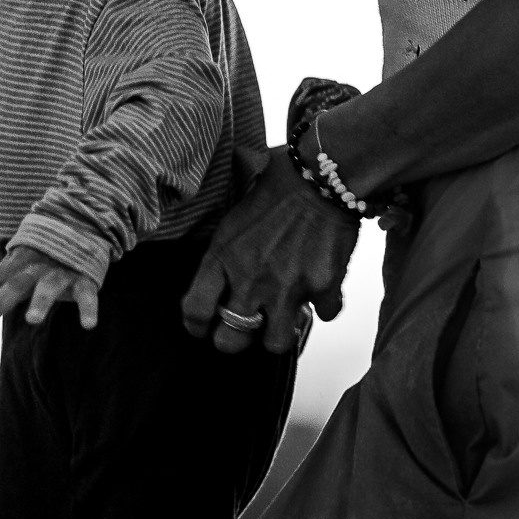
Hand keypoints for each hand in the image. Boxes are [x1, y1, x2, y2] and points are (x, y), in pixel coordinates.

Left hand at [0, 246, 99, 329]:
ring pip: (48, 288)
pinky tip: (88, 326)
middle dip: (0, 303)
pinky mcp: (84, 278)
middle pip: (15, 285)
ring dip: (39, 304)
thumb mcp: (19, 262)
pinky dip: (88, 310)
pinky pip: (87, 296)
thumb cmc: (43, 252)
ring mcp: (59, 272)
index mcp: (17, 264)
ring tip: (31, 321)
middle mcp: (35, 268)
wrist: (81, 222)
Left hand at [182, 146, 358, 354]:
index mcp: (222, 258)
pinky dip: (324, 306)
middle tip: (242, 330)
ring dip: (278, 333)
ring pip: (276, 343)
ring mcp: (287, 289)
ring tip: (282, 318)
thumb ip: (224, 255)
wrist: (322, 176)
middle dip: (234, 340)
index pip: (194, 310)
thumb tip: (219, 277)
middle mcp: (251, 280)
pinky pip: (324, 317)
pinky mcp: (323, 288)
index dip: (196, 325)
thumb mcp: (234, 219)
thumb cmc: (277, 187)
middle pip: (230, 341)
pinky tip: (320, 291)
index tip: (203, 326)